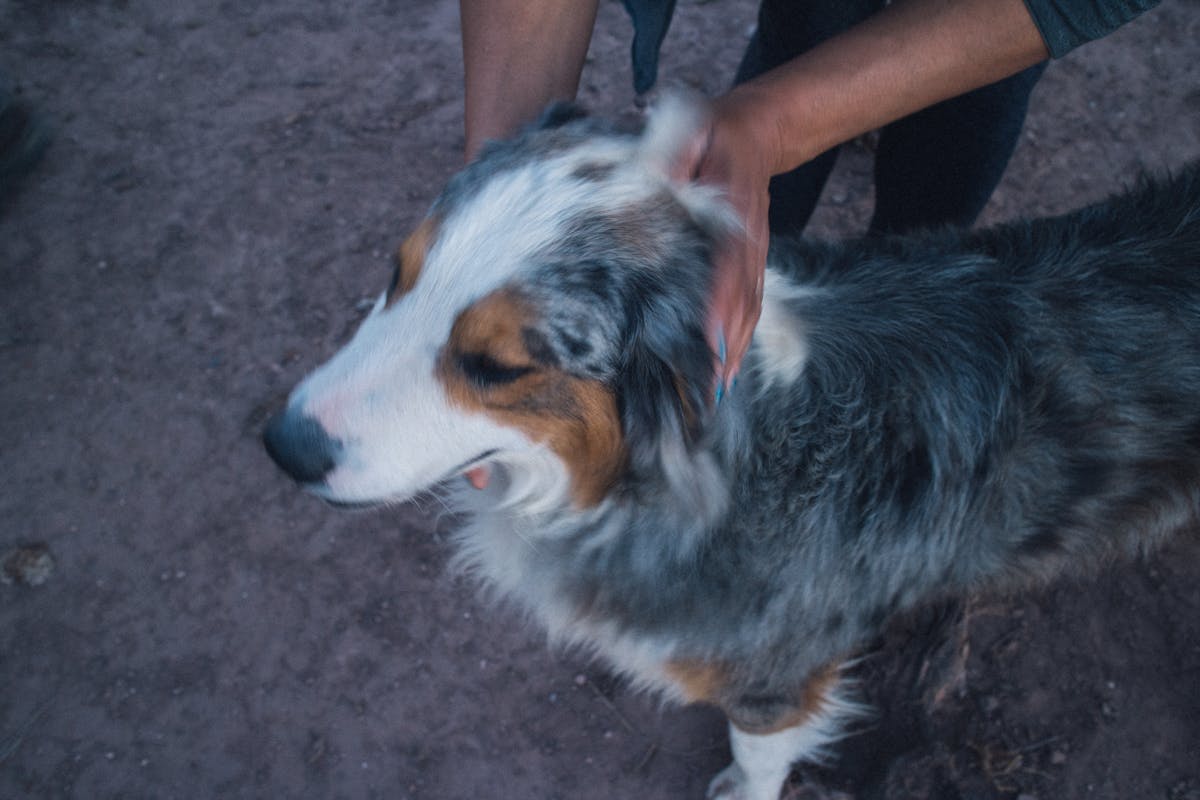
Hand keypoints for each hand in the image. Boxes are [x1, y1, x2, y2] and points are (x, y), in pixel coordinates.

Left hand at [672, 90, 776, 397]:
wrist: (756, 128)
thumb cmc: (712, 131)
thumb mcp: (690, 130)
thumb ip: (672, 157)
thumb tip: (649, 181)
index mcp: (735, 210)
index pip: (730, 263)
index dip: (721, 301)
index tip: (708, 336)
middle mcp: (751, 240)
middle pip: (744, 300)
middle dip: (729, 346)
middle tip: (711, 388)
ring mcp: (755, 253)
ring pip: (750, 309)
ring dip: (736, 352)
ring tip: (719, 392)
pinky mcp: (752, 262)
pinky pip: (749, 305)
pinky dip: (740, 339)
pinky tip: (727, 368)